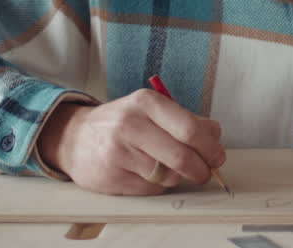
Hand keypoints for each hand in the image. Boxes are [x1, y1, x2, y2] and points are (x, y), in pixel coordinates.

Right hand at [36, 89, 224, 194]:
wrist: (75, 137)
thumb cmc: (123, 122)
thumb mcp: (152, 110)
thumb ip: (186, 119)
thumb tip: (215, 136)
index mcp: (146, 102)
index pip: (189, 128)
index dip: (210, 147)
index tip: (217, 156)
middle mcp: (130, 124)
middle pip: (181, 156)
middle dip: (201, 169)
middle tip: (206, 171)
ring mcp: (118, 152)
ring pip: (168, 176)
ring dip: (179, 178)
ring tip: (174, 169)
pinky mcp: (111, 177)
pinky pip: (151, 189)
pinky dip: (159, 186)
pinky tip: (150, 174)